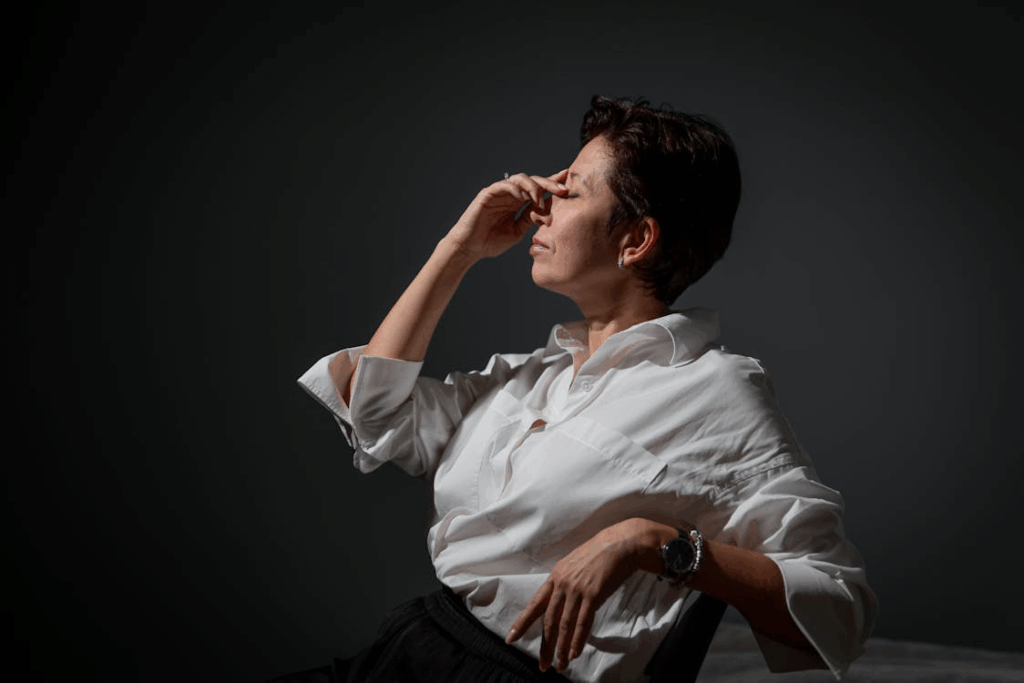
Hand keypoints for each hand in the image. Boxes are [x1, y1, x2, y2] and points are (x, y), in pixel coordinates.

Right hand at [445, 169, 567, 260]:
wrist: (470, 248)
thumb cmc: (491, 242)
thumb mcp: (518, 231)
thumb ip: (530, 219)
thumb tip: (550, 212)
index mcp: (518, 203)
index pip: (539, 191)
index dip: (553, 185)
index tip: (570, 185)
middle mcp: (511, 195)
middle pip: (534, 181)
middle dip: (550, 183)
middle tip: (563, 188)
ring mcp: (499, 193)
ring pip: (521, 179)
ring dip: (534, 187)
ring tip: (542, 198)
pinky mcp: (488, 193)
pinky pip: (504, 184)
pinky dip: (517, 188)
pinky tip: (525, 197)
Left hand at [506, 519, 655, 673]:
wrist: (620, 544)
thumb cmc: (598, 554)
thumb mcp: (573, 565)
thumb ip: (563, 583)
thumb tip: (558, 602)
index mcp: (555, 577)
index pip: (534, 605)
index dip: (522, 623)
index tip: (511, 639)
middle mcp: (562, 584)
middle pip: (549, 621)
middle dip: (546, 646)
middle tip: (542, 665)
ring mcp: (577, 589)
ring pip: (565, 625)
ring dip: (562, 649)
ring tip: (560, 665)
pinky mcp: (594, 594)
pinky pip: (583, 622)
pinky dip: (577, 640)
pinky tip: (573, 653)